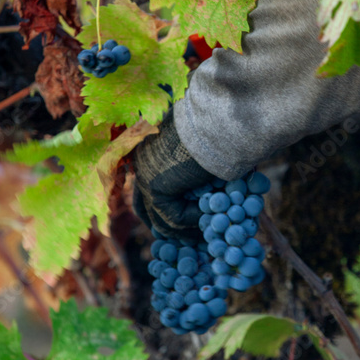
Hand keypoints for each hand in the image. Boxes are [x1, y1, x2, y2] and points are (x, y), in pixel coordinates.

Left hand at [133, 110, 213, 238]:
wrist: (218, 119)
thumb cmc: (218, 128)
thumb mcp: (204, 151)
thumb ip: (196, 173)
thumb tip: (206, 198)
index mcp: (149, 152)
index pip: (146, 190)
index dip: (162, 211)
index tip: (180, 226)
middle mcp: (141, 163)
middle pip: (145, 209)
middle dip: (165, 229)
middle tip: (187, 240)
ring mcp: (145, 175)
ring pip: (160, 218)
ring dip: (184, 231)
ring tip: (207, 232)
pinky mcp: (155, 187)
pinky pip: (174, 217)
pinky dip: (194, 219)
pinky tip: (211, 209)